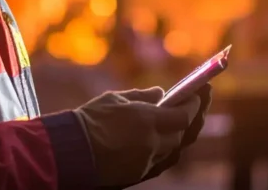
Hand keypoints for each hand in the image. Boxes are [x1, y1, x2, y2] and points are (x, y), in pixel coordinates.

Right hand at [74, 87, 199, 187]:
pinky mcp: (136, 174)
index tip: (197, 95)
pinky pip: (157, 161)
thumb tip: (161, 93)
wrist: (69, 151)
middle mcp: (150, 142)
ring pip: (170, 150)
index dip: (194, 105)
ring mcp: (144, 161)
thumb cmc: (90, 120)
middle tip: (189, 108)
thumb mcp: (115, 100)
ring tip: (172, 123)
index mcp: (147, 120)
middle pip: (180, 135)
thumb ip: (142, 97)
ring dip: (173, 136)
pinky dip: (160, 149)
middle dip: (186, 121)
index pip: (183, 115)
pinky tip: (157, 139)